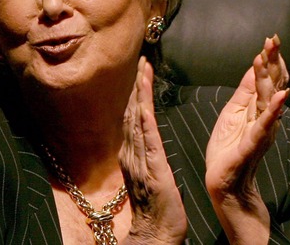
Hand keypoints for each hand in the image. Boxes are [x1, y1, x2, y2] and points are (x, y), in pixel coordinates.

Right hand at [119, 57, 186, 243]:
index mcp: (133, 155)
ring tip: (144, 72)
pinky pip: (148, 140)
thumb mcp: (150, 178)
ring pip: (139, 121)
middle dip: (137, 87)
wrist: (156, 234)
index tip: (141, 74)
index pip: (134, 119)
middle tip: (142, 62)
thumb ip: (145, 159)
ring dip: (141, 95)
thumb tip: (147, 145)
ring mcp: (140, 161)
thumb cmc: (157, 210)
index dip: (137, 95)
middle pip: (133, 114)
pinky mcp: (152, 169)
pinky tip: (144, 104)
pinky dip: (145, 120)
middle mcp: (132, 154)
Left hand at [204, 36, 289, 241]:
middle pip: (271, 85)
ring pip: (268, 100)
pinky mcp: (252, 145)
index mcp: (257, 110)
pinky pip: (264, 126)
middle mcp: (264, 118)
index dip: (269, 59)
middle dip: (272, 61)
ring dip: (270, 77)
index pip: (266, 79)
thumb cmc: (228, 151)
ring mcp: (261, 132)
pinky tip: (281, 96)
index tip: (271, 39)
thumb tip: (255, 67)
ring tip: (272, 57)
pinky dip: (274, 110)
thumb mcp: (233, 114)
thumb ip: (246, 92)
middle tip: (274, 39)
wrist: (225, 186)